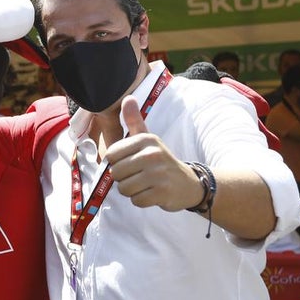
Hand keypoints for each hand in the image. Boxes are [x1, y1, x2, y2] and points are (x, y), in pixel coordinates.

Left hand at [102, 96, 204, 210]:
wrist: (189, 183)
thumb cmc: (161, 161)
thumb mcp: (149, 139)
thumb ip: (135, 120)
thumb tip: (127, 98)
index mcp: (146, 139)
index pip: (111, 155)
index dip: (117, 163)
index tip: (131, 163)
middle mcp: (152, 154)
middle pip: (116, 173)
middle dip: (124, 179)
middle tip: (139, 176)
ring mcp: (158, 174)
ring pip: (124, 189)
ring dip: (132, 191)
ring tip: (145, 184)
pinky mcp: (162, 192)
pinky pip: (136, 201)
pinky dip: (141, 200)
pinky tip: (152, 193)